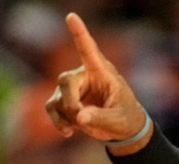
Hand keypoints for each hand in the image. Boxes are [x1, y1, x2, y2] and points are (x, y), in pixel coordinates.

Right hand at [45, 13, 148, 150]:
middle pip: (65, 81)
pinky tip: (69, 132)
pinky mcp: (65, 102)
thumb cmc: (126, 118)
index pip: (88, 50)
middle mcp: (84, 77)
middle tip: (80, 118)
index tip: (72, 16)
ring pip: (57, 99)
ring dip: (66, 116)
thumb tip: (79, 117)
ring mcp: (73, 89)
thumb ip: (101, 118)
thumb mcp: (118, 120)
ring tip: (81, 126)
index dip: (79, 33)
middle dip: (70, 102)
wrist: (123, 130)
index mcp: (102, 72)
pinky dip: (58, 122)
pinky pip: (52, 108)